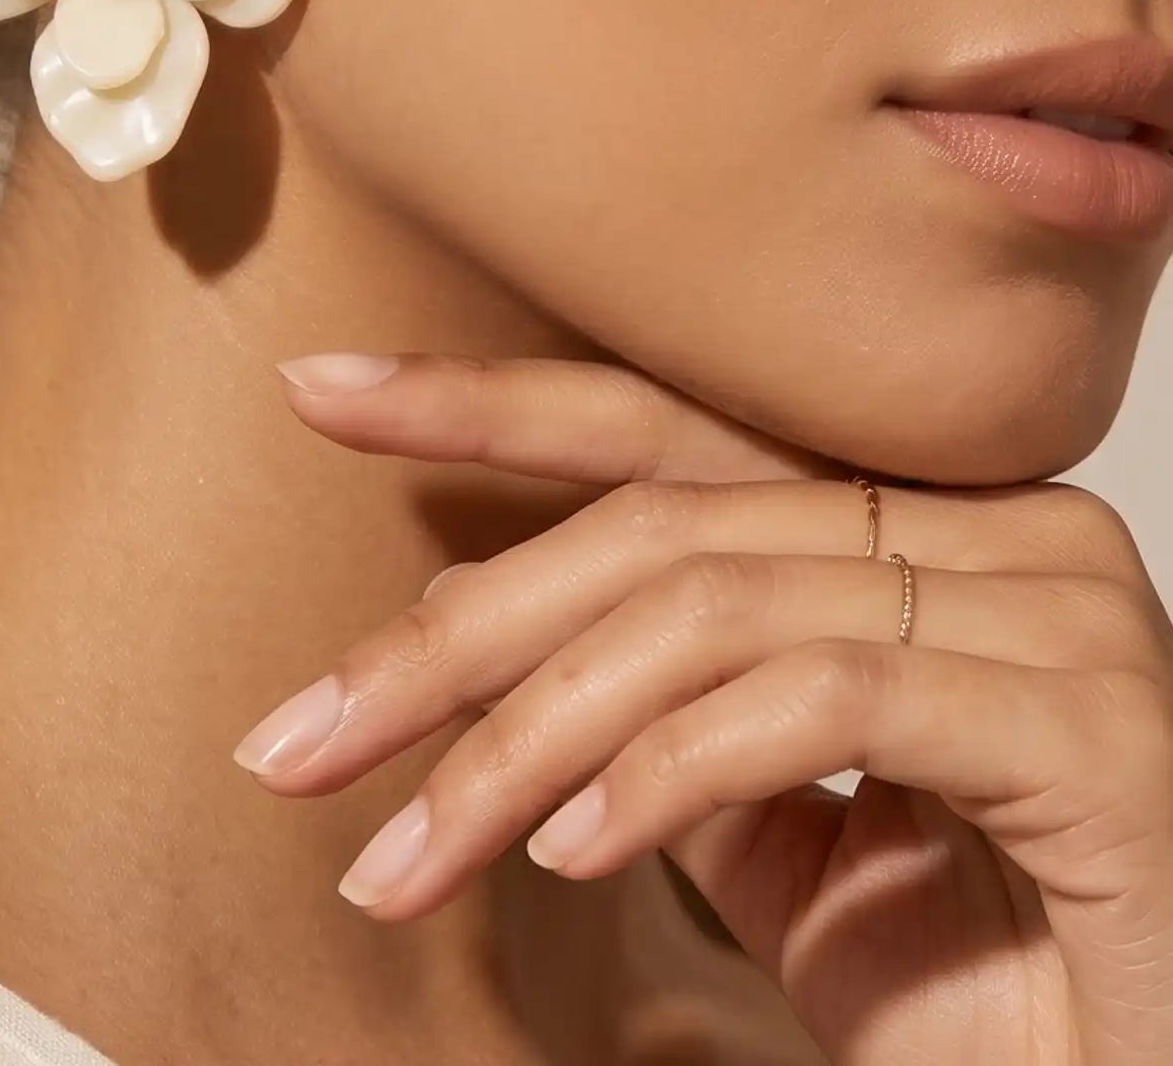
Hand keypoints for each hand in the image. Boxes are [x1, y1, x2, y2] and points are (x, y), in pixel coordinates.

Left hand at [232, 350, 1172, 1062]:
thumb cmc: (1006, 997)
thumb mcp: (794, 850)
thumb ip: (680, 736)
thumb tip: (507, 689)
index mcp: (924, 524)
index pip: (670, 431)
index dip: (486, 404)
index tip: (322, 392)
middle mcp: (999, 526)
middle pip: (665, 522)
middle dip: (456, 632)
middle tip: (296, 738)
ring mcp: (1059, 608)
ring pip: (718, 604)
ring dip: (527, 738)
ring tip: (405, 855)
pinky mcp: (1094, 720)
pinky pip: (830, 698)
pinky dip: (674, 768)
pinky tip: (575, 851)